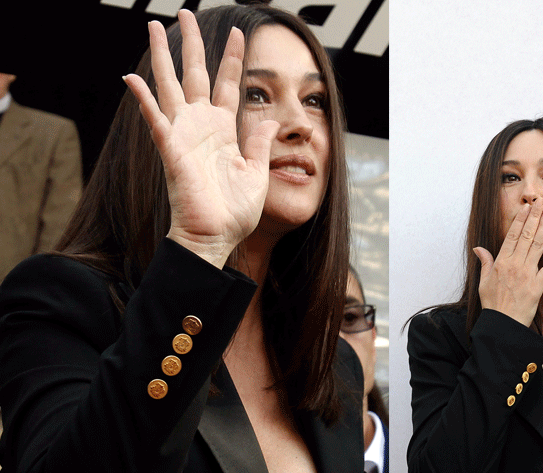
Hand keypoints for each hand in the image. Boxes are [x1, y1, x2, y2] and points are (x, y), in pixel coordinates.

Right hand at [123, 10, 278, 267]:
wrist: (216, 238)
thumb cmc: (235, 212)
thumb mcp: (257, 172)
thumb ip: (259, 142)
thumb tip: (270, 118)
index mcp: (225, 131)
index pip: (228, 85)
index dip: (232, 59)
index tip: (238, 32)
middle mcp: (202, 126)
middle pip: (194, 75)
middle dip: (191, 44)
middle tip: (184, 13)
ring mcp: (185, 135)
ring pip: (170, 86)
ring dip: (161, 56)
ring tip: (153, 26)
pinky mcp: (171, 150)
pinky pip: (154, 119)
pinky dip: (142, 99)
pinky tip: (130, 76)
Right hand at [473, 201, 542, 326]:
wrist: (502, 324)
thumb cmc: (493, 304)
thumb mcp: (483, 282)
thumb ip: (485, 262)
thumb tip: (479, 248)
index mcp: (502, 262)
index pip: (512, 236)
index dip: (520, 220)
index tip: (526, 208)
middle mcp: (515, 265)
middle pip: (526, 236)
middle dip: (534, 218)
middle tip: (540, 203)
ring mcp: (528, 274)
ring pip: (537, 247)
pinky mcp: (538, 286)